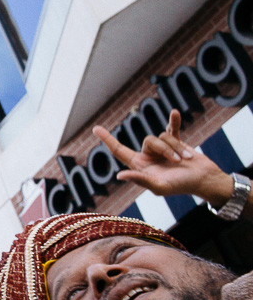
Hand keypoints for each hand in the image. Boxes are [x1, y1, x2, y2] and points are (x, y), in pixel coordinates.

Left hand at [93, 109, 233, 204]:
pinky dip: (174, 121)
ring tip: (185, 160)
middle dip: (164, 149)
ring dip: (175, 147)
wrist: (204, 180)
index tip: (95, 128)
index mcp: (140, 166)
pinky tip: (175, 113)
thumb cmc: (181, 186)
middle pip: (149, 140)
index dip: (108, 140)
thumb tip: (120, 175)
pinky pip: (172, 128)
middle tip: (177, 162)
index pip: (119, 151)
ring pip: (163, 136)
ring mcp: (162, 148)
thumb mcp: (159, 186)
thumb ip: (140, 180)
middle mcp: (148, 156)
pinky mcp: (177, 142)